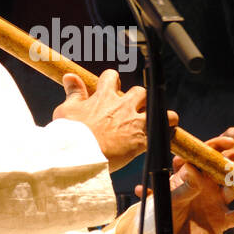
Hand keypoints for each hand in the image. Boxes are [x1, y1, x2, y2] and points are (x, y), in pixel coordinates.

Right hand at [54, 71, 174, 171]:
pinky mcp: (141, 140)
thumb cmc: (70, 135)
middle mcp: (122, 106)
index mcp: (104, 96)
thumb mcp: (66, 110)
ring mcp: (134, 122)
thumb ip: (74, 93)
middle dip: (139, 98)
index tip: (112, 87)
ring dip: (161, 114)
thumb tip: (70, 76)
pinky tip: (165, 136)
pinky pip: (163, 132)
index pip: (112, 77)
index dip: (112, 80)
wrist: (80, 156)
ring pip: (160, 110)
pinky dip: (166, 133)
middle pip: (140, 92)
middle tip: (133, 108)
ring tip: (160, 119)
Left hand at [138, 137, 233, 233]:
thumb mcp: (171, 200)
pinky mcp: (222, 220)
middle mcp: (206, 185)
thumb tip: (193, 168)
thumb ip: (184, 186)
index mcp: (191, 176)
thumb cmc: (163, 217)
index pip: (205, 156)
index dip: (216, 147)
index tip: (229, 142)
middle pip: (225, 168)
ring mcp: (216, 202)